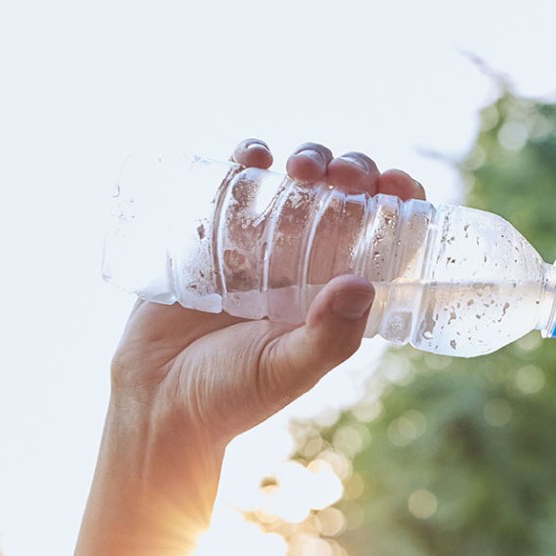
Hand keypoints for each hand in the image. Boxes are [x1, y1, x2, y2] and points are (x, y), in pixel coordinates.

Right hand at [65, 139, 426, 555]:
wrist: (155, 401)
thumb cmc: (232, 396)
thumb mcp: (287, 371)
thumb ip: (327, 338)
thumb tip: (361, 284)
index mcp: (339, 292)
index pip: (385, 236)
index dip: (400, 203)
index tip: (398, 184)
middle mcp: (308, 263)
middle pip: (346, 199)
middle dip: (355, 174)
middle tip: (347, 175)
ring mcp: (261, 246)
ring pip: (298, 185)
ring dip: (310, 162)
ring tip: (304, 167)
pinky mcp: (211, 236)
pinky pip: (234, 187)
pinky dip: (248, 161)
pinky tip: (256, 153)